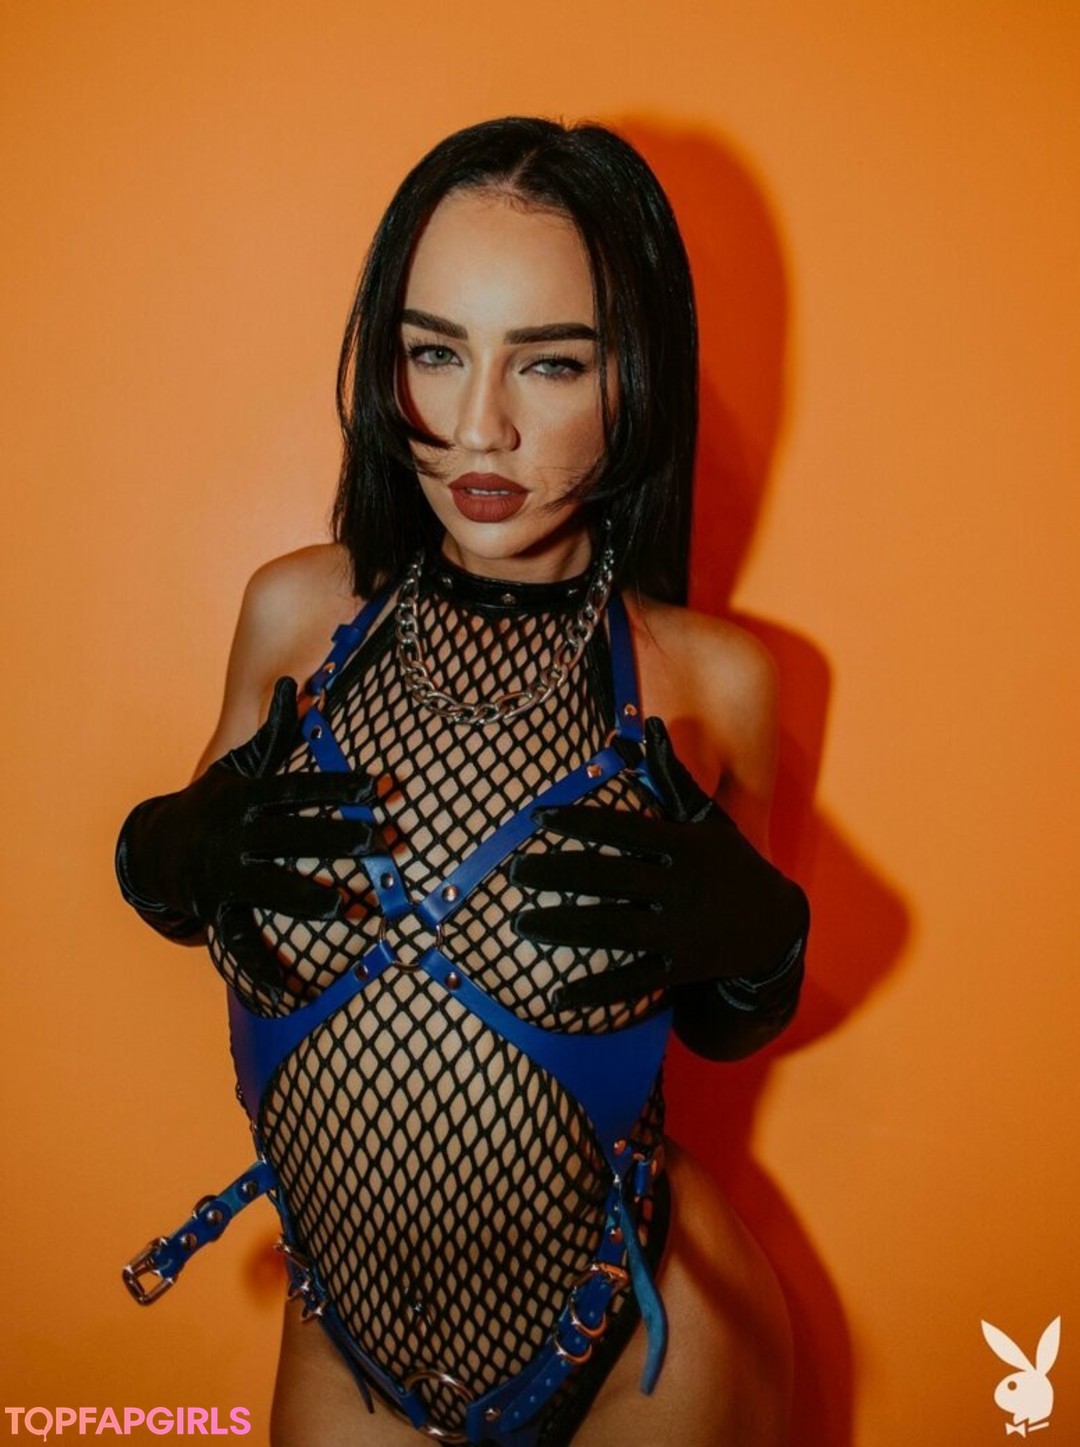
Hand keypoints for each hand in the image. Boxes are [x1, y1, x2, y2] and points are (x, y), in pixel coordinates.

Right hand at [116, 677, 380, 998]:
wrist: (154, 848)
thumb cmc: (215, 801)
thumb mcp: (239, 765)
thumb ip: (274, 730)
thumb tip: (296, 682)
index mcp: (246, 799)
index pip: (297, 790)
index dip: (337, 788)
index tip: (377, 788)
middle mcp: (235, 837)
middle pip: (292, 837)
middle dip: (338, 842)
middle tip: (384, 844)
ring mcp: (224, 877)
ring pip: (270, 889)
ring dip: (310, 900)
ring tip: (350, 910)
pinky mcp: (216, 913)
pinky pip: (241, 943)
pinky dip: (262, 970)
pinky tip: (291, 990)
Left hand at [510, 716, 808, 1009]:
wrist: (777, 926)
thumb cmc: (728, 863)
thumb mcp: (707, 818)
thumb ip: (672, 775)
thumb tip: (649, 723)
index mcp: (685, 845)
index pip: (624, 829)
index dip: (580, 822)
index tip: (538, 817)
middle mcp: (684, 887)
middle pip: (610, 878)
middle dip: (559, 874)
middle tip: (514, 870)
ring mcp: (683, 931)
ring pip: (614, 929)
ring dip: (565, 928)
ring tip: (520, 922)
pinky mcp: (681, 969)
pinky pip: (632, 980)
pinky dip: (595, 991)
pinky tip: (557, 996)